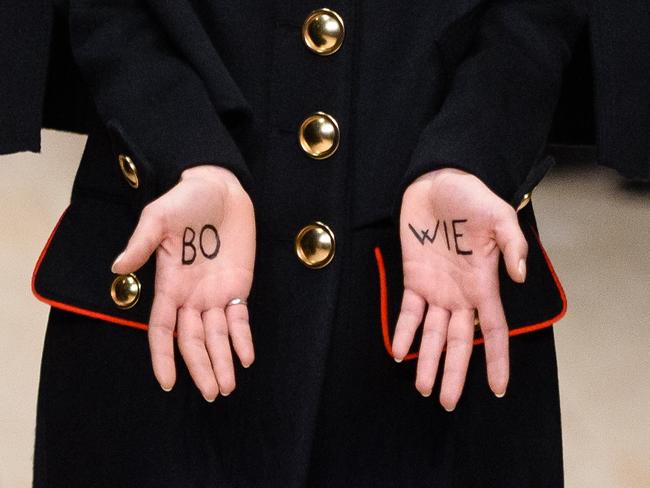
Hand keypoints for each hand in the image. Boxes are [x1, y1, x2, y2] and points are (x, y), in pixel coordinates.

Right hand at [111, 165, 254, 401]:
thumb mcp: (158, 218)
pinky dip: (243, 338)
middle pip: (193, 340)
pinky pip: (240, 318)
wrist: (220, 187)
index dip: (163, 356)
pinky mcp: (237, 286)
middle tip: (212, 394)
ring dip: (222, 361)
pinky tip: (246, 358)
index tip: (168, 382)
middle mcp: (191, 295)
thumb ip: (141, 244)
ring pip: (217, 336)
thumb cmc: (185, 199)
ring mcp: (215, 293)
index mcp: (169, 284)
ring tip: (227, 386)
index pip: (162, 329)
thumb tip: (117, 268)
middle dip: (201, 368)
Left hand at [394, 168, 526, 410]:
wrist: (436, 182)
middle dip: (454, 372)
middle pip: (457, 342)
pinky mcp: (413, 277)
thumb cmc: (471, 198)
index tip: (497, 389)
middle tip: (446, 402)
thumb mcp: (499, 216)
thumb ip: (512, 245)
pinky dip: (404, 331)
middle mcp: (461, 293)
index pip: (493, 331)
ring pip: (432, 333)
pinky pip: (408, 311)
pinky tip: (399, 352)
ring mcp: (436, 288)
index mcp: (484, 284)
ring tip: (422, 388)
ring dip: (427, 361)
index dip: (496, 360)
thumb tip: (517, 277)